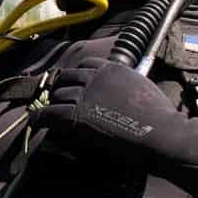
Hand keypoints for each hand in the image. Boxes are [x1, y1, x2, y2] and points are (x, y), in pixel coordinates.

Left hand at [30, 58, 197, 166]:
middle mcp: (96, 76)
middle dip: (60, 88)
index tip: (72, 84)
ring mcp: (85, 95)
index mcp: (113, 68)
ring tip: (46, 113)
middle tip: (55, 99)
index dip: (76, 76)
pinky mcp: (77, 116)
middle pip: (66, 77)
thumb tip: (119, 93)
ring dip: (52, 104)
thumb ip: (125, 85)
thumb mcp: (142, 89)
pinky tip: (35, 122)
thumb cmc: (160, 118)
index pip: (85, 64)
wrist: (162, 134)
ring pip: (57, 95)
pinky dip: (40, 118)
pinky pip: (49, 113)